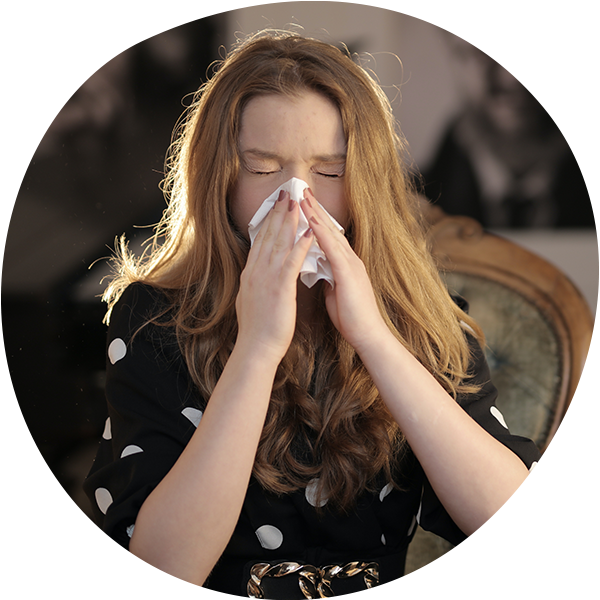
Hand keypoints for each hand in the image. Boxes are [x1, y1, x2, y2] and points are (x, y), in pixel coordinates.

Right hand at [235, 191, 313, 361]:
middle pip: (269, 236)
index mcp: (251, 274)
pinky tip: (308, 232)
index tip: (276, 206)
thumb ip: (256, 284)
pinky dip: (300, 245)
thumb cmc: (257, 329)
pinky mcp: (280, 288)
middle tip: (286, 194)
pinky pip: (291, 261)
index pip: (260, 242)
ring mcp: (267, 278)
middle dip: (278, 213)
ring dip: (289, 221)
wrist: (256, 348)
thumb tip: (256, 276)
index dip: (269, 222)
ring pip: (279, 243)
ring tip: (297, 203)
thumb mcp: (252, 300)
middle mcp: (257, 271)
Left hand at [300, 189, 390, 353]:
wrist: (367, 335)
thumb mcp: (336, 291)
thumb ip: (328, 276)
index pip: (328, 236)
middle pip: (329, 228)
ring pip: (330, 233)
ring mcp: (351, 264)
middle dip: (314, 208)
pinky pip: (332, 249)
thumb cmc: (351, 318)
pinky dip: (321, 233)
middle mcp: (349, 259)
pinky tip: (310, 221)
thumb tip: (318, 268)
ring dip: (316, 213)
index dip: (315, 219)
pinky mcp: (349, 273)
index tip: (302, 204)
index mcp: (345, 264)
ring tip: (302, 196)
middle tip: (300, 189)